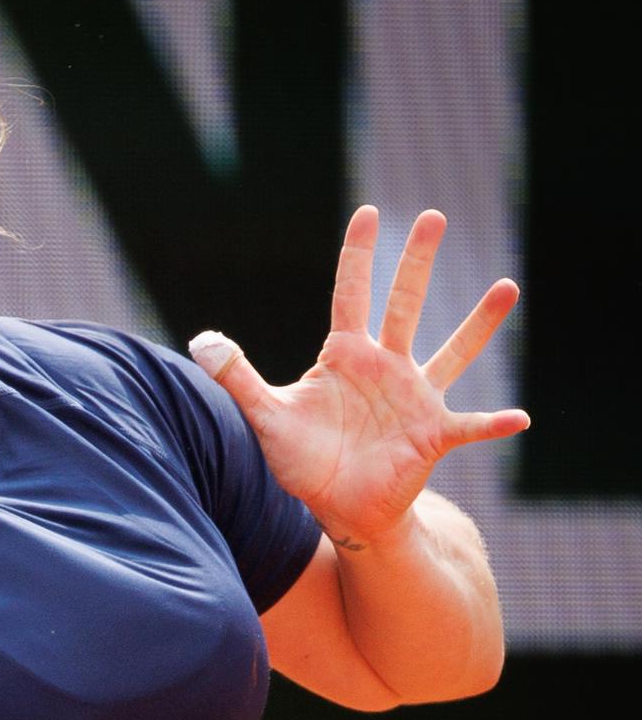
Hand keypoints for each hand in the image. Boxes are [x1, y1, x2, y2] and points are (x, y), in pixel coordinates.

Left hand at [189, 206, 529, 548]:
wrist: (339, 507)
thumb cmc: (305, 459)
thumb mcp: (266, 416)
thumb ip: (237, 377)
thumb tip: (200, 340)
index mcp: (346, 356)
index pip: (351, 294)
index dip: (357, 254)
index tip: (367, 212)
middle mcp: (386, 367)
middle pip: (403, 304)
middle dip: (416, 262)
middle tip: (433, 216)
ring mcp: (415, 398)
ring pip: (452, 352)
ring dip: (478, 323)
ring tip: (507, 287)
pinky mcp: (432, 435)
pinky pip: (469, 426)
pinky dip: (493, 423)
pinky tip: (519, 417)